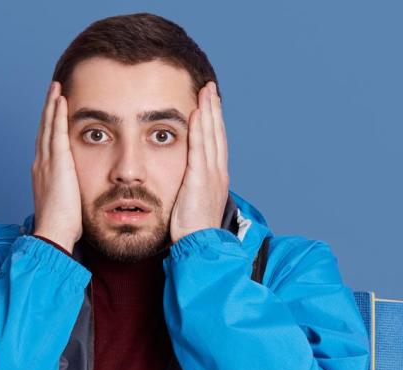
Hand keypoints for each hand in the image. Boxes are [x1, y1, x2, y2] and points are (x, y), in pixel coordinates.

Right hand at [31, 81, 81, 252]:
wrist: (53, 232)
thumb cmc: (61, 228)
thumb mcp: (67, 208)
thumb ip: (71, 198)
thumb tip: (78, 202)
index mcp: (43, 176)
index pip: (46, 146)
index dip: (48, 128)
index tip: (53, 115)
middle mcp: (40, 164)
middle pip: (43, 130)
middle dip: (47, 110)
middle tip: (52, 92)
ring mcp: (46, 161)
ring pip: (47, 125)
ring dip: (51, 104)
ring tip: (55, 87)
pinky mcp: (56, 160)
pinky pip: (55, 130)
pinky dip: (57, 112)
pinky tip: (61, 98)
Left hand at [169, 81, 229, 243]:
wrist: (201, 246)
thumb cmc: (193, 231)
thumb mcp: (193, 204)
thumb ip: (191, 189)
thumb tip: (184, 183)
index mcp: (216, 178)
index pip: (216, 144)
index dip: (214, 122)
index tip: (210, 105)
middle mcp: (218, 173)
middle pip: (217, 134)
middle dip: (214, 109)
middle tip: (210, 89)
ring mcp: (211, 175)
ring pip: (211, 136)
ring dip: (208, 111)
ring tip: (205, 92)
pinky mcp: (200, 179)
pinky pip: (200, 149)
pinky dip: (199, 129)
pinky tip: (196, 113)